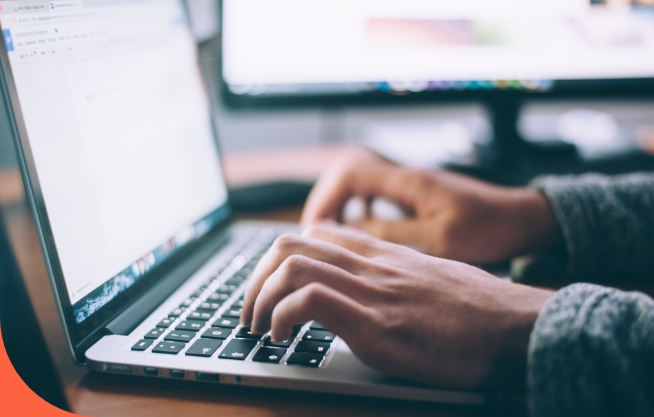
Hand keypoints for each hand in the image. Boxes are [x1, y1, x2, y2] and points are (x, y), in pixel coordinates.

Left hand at [241, 222, 553, 389]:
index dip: (281, 258)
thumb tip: (373, 292)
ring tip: (259, 327)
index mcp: (384, 254)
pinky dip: (282, 317)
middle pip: (290, 244)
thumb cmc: (480, 310)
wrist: (518, 327)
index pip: (317, 233)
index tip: (272, 287)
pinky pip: (310, 300)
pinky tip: (283, 338)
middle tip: (251, 311)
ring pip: (291, 265)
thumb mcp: (432, 280)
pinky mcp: (376, 324)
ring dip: (259, 298)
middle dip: (256, 278)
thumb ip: (396, 277)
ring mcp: (372, 291)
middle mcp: (372, 265)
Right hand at [301, 147, 561, 263]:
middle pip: (346, 174)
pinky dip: (360, 209)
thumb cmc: (489, 228)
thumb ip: (392, 234)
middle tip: (316, 235)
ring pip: (359, 184)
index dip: (325, 200)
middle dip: (326, 202)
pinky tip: (362, 230)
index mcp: (408, 181)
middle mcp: (404, 176)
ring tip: (332, 235)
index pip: (349, 174)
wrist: (521, 219)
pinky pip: (375, 194)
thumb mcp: (439, 239)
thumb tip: (349, 232)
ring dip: (341, 205)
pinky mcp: (416, 195)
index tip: (315, 230)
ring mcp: (410, 184)